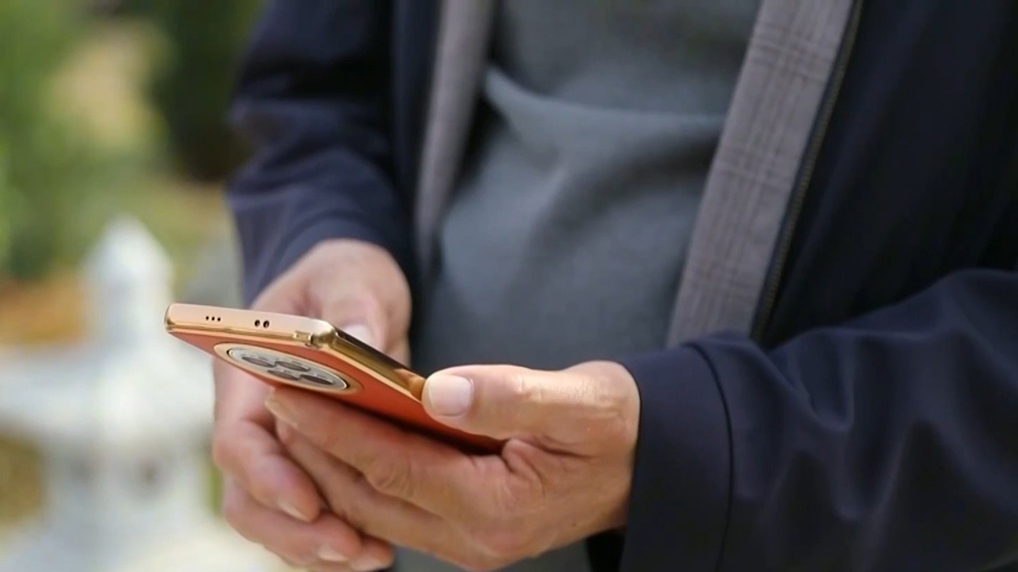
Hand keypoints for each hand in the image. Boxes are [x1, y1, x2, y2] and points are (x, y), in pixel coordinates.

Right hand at [212, 239, 410, 570]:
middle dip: (292, 530)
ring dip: (316, 545)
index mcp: (245, 374)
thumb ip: (349, 306)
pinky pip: (311, 514)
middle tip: (348, 548)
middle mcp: (255, 419)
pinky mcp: (313, 462)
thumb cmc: (343, 278)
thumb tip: (351, 338)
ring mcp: (280, 447)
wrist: (351, 290)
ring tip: (373, 558)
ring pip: (276, 517)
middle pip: (248, 497)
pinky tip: (382, 551)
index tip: (308, 502)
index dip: (266, 477)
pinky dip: (337, 537)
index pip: (236, 439)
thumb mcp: (351, 277)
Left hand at [269, 361, 640, 570]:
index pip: (392, 466)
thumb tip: (437, 388)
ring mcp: (468, 544)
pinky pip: (395, 508)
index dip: (336, 428)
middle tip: (276, 393)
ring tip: (296, 412)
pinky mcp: (467, 532)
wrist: (647, 464)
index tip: (290, 389)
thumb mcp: (579, 402)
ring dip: (331, 464)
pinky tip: (342, 439)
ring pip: (375, 507)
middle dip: (317, 448)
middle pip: (370, 496)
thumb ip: (510, 396)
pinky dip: (361, 475)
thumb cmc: (616, 426)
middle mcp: (474, 540)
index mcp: (496, 508)